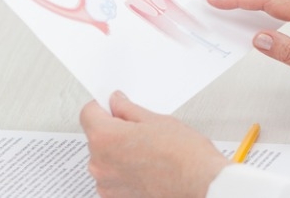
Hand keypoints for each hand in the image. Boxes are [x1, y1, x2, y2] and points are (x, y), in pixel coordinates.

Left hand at [80, 91, 229, 197]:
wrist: (201, 187)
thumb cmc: (185, 158)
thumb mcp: (157, 121)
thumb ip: (129, 110)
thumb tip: (117, 103)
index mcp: (105, 139)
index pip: (88, 113)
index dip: (103, 106)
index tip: (113, 106)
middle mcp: (99, 164)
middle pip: (96, 137)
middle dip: (113, 130)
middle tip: (140, 129)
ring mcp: (107, 185)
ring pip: (105, 158)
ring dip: (118, 153)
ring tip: (148, 151)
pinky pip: (113, 177)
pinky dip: (124, 171)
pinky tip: (147, 167)